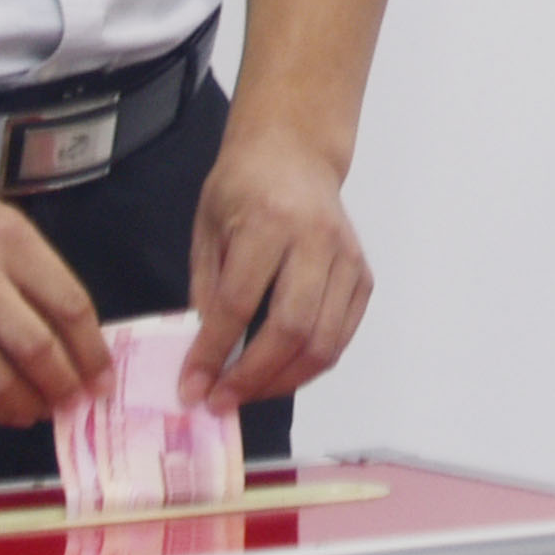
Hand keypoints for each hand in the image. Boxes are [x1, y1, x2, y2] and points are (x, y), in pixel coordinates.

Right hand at [0, 164, 109, 426]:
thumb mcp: (3, 225)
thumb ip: (38, 275)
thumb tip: (75, 338)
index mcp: (11, 241)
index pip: (69, 305)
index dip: (92, 351)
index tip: (103, 378)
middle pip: (35, 346)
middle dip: (63, 385)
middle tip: (75, 403)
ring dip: (26, 403)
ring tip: (41, 411)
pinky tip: (3, 410)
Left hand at [183, 124, 370, 410]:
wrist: (295, 153)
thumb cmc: (243, 186)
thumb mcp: (208, 227)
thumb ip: (208, 289)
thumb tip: (205, 356)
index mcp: (269, 222)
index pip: (239, 303)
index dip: (212, 353)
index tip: (191, 387)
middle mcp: (316, 240)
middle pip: (290, 328)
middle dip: (252, 377)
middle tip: (220, 401)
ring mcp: (347, 258)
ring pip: (324, 341)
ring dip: (283, 381)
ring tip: (248, 395)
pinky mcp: (363, 275)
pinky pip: (342, 335)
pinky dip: (312, 365)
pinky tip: (282, 375)